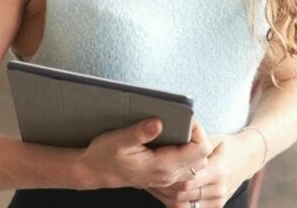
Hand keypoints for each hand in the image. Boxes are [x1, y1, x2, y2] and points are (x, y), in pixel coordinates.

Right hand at [80, 118, 211, 190]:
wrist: (94, 172)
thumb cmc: (104, 156)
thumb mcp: (118, 140)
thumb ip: (139, 132)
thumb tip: (158, 123)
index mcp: (162, 166)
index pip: (200, 151)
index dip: (199, 131)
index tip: (187, 117)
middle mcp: (168, 175)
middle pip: (203, 158)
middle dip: (199, 137)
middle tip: (185, 121)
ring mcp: (166, 178)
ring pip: (197, 164)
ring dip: (194, 146)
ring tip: (181, 129)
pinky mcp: (163, 176)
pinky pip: (186, 168)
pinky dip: (187, 154)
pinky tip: (174, 141)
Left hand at [146, 127, 260, 206]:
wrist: (247, 158)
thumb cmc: (226, 145)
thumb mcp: (213, 139)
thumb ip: (195, 142)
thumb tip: (172, 134)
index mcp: (218, 168)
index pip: (188, 177)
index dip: (169, 174)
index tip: (154, 167)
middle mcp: (219, 187)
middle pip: (183, 192)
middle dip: (163, 186)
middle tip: (147, 176)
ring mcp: (218, 199)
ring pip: (183, 204)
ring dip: (166, 196)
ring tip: (152, 184)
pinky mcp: (216, 206)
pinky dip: (175, 203)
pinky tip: (165, 193)